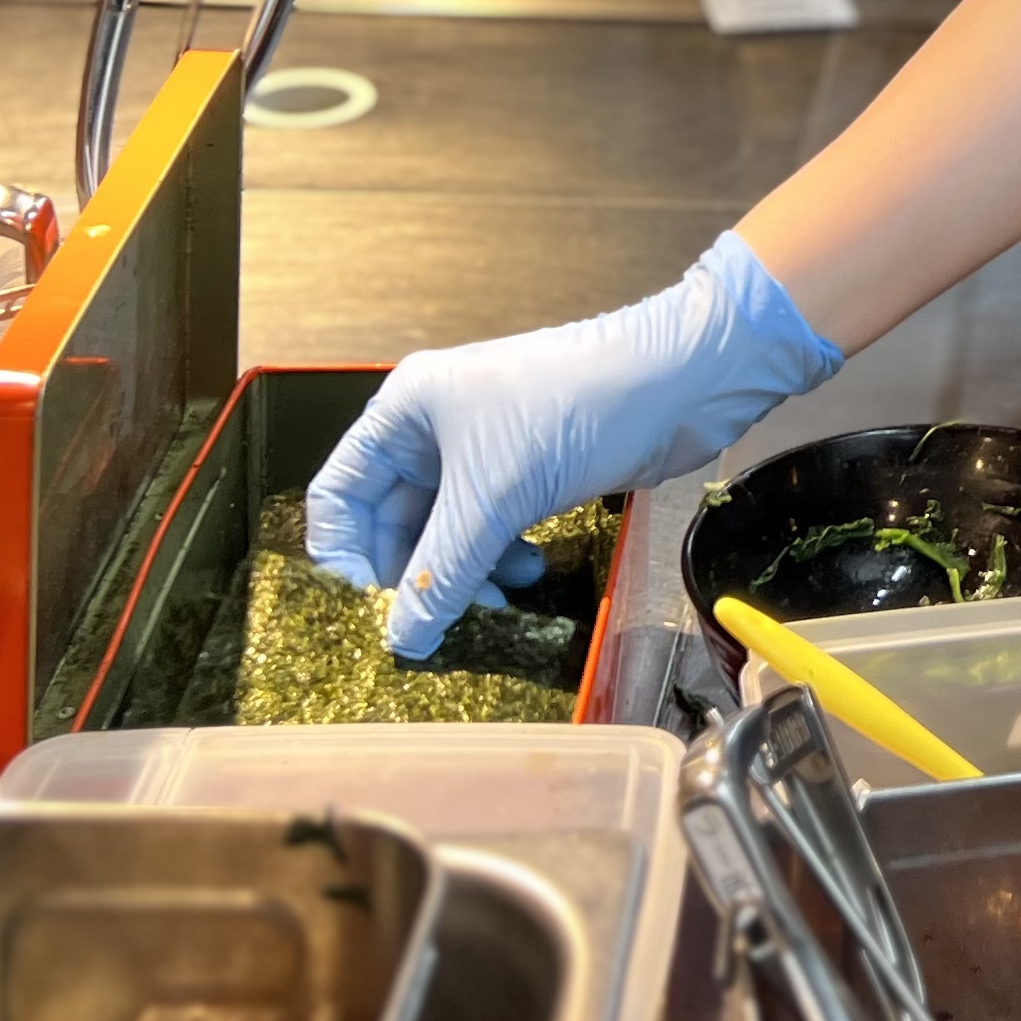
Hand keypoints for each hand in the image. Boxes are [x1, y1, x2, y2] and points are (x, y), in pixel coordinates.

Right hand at [306, 228, 839, 656]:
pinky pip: (489, 530)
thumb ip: (441, 573)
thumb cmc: (576, 410)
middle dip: (414, 574)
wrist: (680, 378)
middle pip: (392, 521)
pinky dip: (499, 559)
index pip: (340, 493)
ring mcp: (483, 450)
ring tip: (497, 601)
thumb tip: (401, 642)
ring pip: (445, 532)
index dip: (344, 555)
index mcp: (405, 411)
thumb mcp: (495, 497)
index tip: (370, 609)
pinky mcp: (528, 470)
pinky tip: (529, 573)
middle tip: (439, 623)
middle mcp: (434, 427)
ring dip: (462, 573)